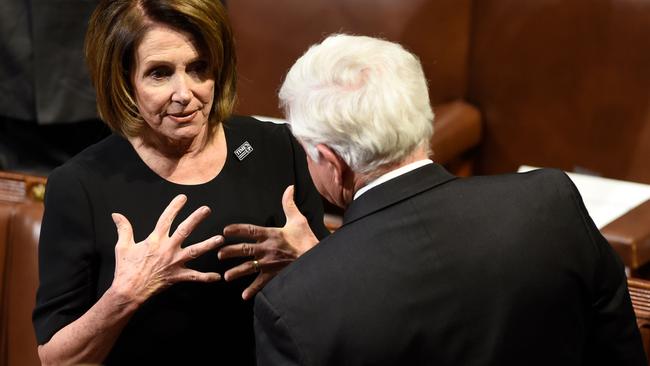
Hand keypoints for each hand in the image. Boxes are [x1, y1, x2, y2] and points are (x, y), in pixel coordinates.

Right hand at [110, 194, 222, 305]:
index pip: (166, 219)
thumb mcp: (122, 246)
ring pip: (194, 251)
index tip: (183, 197)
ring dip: (208, 245)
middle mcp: (167, 248)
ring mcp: (174, 262)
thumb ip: (123, 229)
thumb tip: (116, 214)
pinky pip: (194, 277)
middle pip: (184, 230)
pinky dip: (206, 277)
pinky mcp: (177, 276)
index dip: (174, 207)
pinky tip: (217, 277)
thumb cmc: (126, 269)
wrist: (128, 291)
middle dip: (196, 219)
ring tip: (220, 239)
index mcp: (155, 240)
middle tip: (207, 209)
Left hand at [219, 185, 318, 299]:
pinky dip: (252, 290)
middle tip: (219, 254)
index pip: (249, 230)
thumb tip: (289, 188)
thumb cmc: (306, 239)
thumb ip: (289, 204)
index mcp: (271, 234)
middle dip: (229, 252)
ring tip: (226, 276)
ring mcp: (269, 264)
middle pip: (243, 250)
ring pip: (248, 268)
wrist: (316, 259)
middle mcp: (266, 249)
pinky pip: (261, 284)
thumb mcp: (298, 220)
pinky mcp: (274, 275)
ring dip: (236, 272)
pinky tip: (244, 296)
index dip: (236, 229)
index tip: (225, 230)